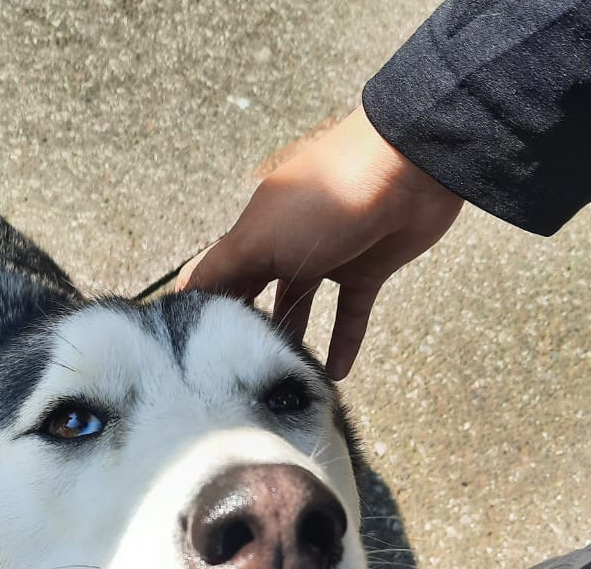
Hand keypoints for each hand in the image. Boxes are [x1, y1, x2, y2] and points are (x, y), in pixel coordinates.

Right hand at [175, 106, 463, 378]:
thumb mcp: (260, 237)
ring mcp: (328, 258)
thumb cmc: (325, 200)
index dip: (202, 306)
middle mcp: (286, 245)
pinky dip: (343, 343)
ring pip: (301, 306)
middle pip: (257, 293)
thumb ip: (221, 269)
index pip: (218, 274)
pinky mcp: (367, 270)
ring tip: (279, 375)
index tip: (188, 348)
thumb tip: (182, 297)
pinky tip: (334, 374)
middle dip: (244, 327)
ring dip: (291, 339)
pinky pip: (350, 315)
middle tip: (231, 370)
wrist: (408, 170)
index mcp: (256, 232)